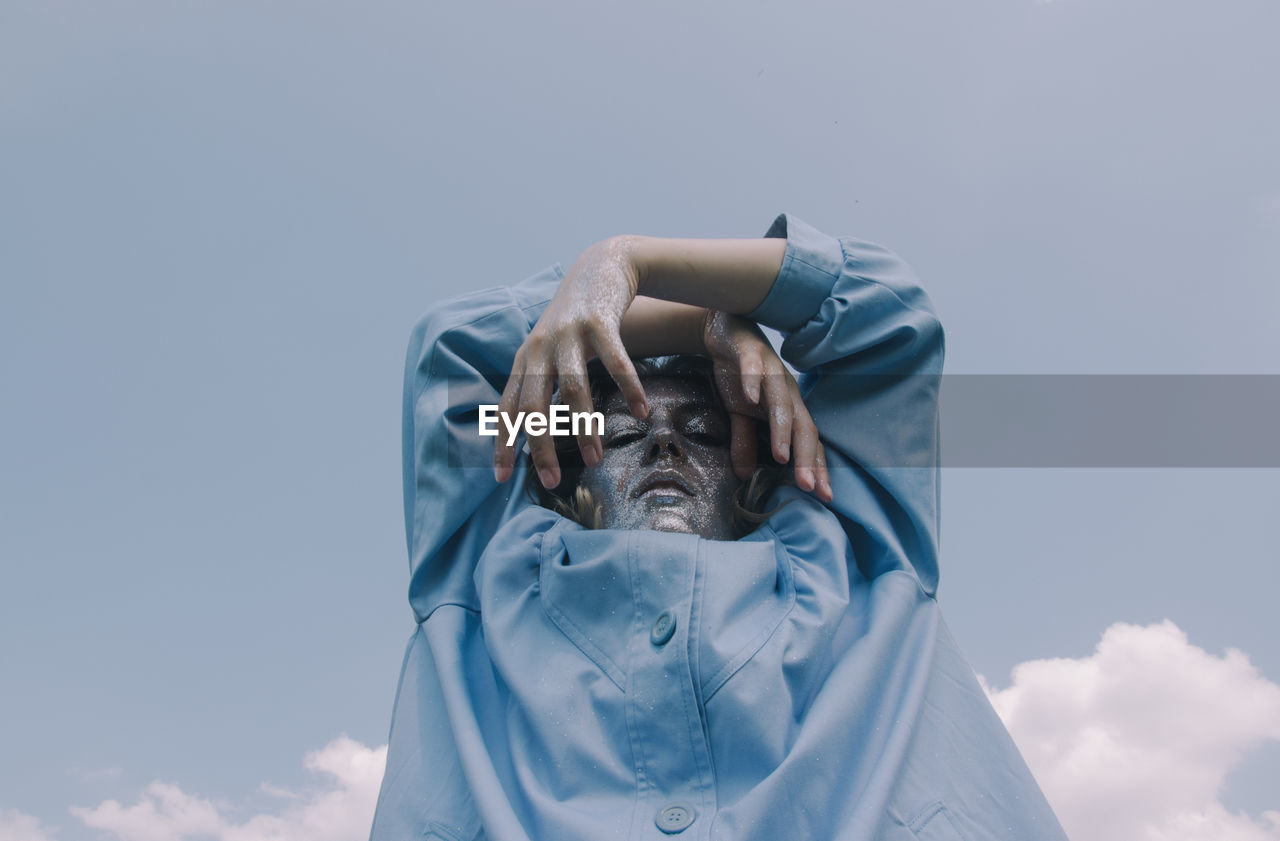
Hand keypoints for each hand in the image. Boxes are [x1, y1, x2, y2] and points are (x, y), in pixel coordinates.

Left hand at [494, 237, 648, 487]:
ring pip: (572, 389)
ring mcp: (569, 333)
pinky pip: (616, 362)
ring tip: (595, 458)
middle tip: (551, 480)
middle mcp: (540, 347)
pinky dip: (629, 389)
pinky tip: (640, 412)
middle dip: (540, 447)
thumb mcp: (548, 347)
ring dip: (583, 428)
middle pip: (533, 405)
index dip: (503, 443)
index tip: (503, 478)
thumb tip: (534, 432)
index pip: (506, 408)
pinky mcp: (600, 321)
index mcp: (525, 359)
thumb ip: (539, 381)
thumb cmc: (575, 318)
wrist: (601, 265)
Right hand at [702, 311, 832, 501]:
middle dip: (807, 458)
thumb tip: (743, 475)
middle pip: (803, 426)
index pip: (809, 442)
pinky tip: (750, 398)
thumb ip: (744, 442)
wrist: (728, 333)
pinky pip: (754, 370)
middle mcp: (788, 391)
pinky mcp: (752, 354)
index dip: (817, 467)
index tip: (824, 496)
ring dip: (783, 429)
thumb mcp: (739, 414)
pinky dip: (753, 382)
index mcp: (790, 408)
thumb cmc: (740, 375)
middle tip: (809, 487)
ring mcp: (772, 372)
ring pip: (782, 402)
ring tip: (781, 456)